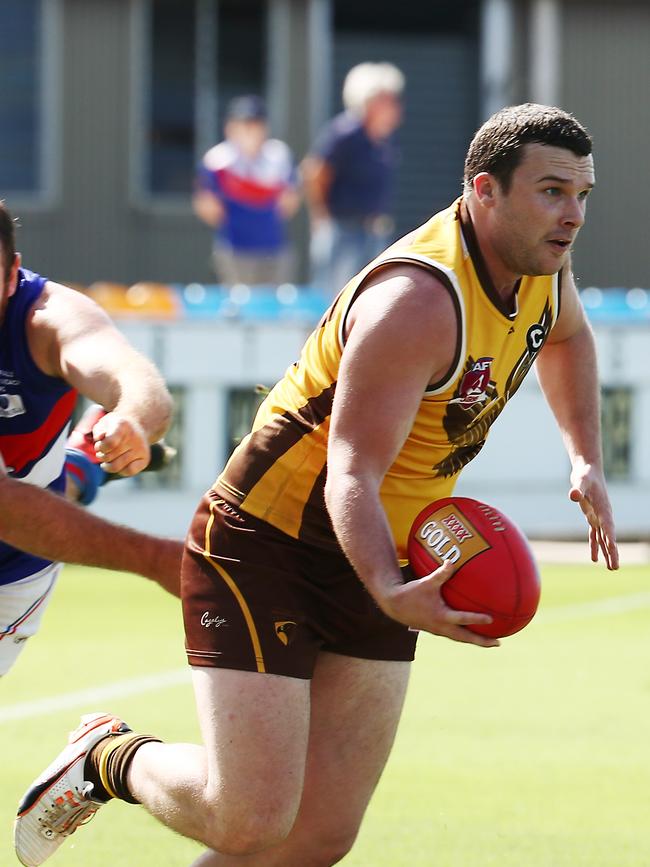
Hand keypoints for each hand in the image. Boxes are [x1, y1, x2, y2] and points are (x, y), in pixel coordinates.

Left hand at [92, 412, 149, 475]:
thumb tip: (100, 438)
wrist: (135, 426)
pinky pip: (129, 471)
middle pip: (109, 457)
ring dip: (107, 465)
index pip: (109, 443)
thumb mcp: (104, 424)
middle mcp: (134, 437)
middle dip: (101, 455)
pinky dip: (120, 470)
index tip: (100, 444)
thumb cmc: (114, 427)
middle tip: (103, 451)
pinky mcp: (145, 459)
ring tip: (107, 458)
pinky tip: (118, 464)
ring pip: (117, 467)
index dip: (100, 447)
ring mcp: (141, 449)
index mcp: (122, 425)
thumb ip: (98, 431)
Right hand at [379, 561, 499, 647]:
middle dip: (482, 642)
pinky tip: (471, 630)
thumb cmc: (411, 593)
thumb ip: (441, 573)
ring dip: (475, 641)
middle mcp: (441, 627)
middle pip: (465, 638)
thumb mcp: (426, 582)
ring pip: (460, 639)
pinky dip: (465, 635)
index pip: (462, 619)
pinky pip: (455, 635)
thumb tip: (452, 561)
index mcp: (441, 616)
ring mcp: (439, 630)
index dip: (476, 619)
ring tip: (489, 641)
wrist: (395, 606)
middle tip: (498, 644)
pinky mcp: (436, 629)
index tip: (491, 619)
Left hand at [569, 460, 618, 569]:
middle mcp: (603, 515)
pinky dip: (595, 546)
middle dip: (612, 552)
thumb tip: (573, 496)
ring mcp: (598, 516)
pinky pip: (594, 535)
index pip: (608, 527)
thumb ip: (577, 489)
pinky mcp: (591, 516)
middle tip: (615, 567)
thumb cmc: (585, 474)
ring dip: (606, 552)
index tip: (612, 551)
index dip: (610, 539)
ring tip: (611, 568)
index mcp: (603, 508)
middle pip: (609, 536)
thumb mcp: (580, 480)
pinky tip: (595, 558)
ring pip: (603, 538)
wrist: (588, 469)